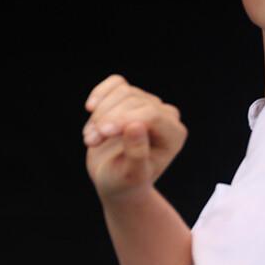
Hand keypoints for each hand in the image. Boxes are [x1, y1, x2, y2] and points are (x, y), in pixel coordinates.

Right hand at [83, 75, 186, 200]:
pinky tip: (91, 109)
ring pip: (123, 92)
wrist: (115, 180)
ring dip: (100, 114)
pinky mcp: (131, 98)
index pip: (151, 115)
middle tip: (90, 141)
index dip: (123, 120)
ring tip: (90, 138)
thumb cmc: (125, 182)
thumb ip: (137, 153)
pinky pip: (116, 83)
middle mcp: (166, 116)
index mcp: (174, 134)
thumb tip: (134, 125)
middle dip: (108, 120)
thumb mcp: (131, 175)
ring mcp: (149, 104)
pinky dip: (101, 93)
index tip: (101, 133)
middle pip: (135, 102)